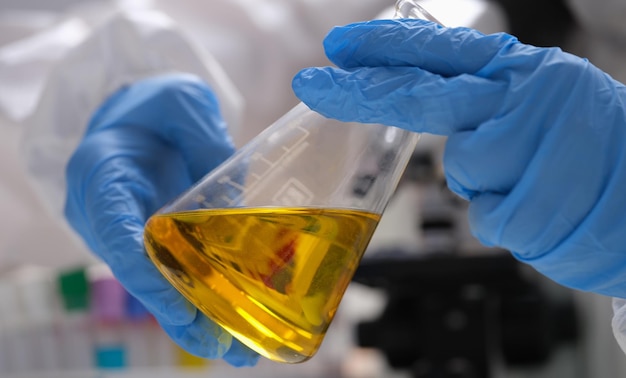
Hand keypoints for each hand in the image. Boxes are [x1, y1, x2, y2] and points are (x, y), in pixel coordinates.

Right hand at [65, 73, 258, 365]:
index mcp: (101, 173)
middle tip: (222, 346)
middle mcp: (105, 213)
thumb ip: (206, 141)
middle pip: (137, 273)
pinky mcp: (148, 240)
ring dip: (193, 318)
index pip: (116, 231)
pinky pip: (169, 273)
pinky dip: (197, 300)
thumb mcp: (181, 101)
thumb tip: (237, 198)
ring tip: (238, 351)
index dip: (145, 274)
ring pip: (154, 282)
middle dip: (178, 313)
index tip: (180, 307)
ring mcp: (126, 232)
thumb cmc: (152, 105)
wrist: (135, 117)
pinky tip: (231, 325)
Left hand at [292, 19, 625, 297]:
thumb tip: (419, 93)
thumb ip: (481, 94)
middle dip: (362, 92)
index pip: (437, 51)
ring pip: (463, 168)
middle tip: (312, 85)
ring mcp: (528, 149)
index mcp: (522, 70)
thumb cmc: (597, 149)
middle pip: (422, 96)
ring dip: (488, 181)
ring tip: (536, 178)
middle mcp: (522, 98)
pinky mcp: (528, 204)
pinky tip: (547, 206)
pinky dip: (508, 216)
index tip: (337, 46)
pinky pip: (487, 214)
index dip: (383, 46)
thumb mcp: (541, 99)